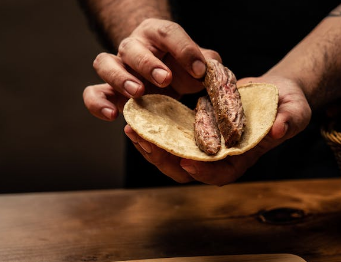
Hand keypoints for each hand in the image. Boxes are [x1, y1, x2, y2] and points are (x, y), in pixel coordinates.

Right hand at [83, 18, 220, 120]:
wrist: (164, 77)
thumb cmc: (183, 69)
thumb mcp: (199, 64)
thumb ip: (209, 64)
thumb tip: (214, 71)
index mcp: (158, 35)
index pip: (168, 33)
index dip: (184, 49)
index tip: (199, 70)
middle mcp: (134, 47)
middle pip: (133, 48)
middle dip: (148, 63)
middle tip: (165, 79)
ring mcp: (117, 67)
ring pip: (105, 63)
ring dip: (120, 78)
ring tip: (138, 92)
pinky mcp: (108, 90)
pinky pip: (92, 92)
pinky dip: (97, 103)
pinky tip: (112, 115)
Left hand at [124, 75, 311, 185]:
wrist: (277, 92)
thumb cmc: (290, 105)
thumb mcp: (296, 110)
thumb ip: (289, 120)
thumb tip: (279, 129)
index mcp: (244, 156)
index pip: (223, 173)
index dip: (205, 172)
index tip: (188, 163)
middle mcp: (222, 154)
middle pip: (190, 169)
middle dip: (166, 161)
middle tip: (146, 144)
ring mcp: (208, 142)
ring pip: (175, 153)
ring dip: (154, 146)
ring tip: (134, 131)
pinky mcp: (198, 125)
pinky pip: (173, 133)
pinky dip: (156, 128)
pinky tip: (140, 117)